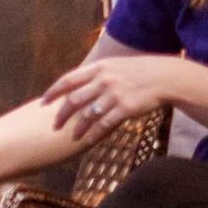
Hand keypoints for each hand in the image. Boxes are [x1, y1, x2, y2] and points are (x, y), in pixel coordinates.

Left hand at [42, 54, 173, 138]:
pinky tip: (88, 141)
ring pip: (87, 115)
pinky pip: (104, 125)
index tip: (42, 103)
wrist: (165, 77)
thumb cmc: (139, 72)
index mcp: (99, 68)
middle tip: (55, 125)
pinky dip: (94, 135)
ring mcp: (114, 94)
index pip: (68, 80)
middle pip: (74, 100)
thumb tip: (78, 85)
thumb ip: (97, 75)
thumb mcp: (115, 66)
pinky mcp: (125, 108)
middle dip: (61, 115)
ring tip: (72, 137)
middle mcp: (104, 80)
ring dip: (77, 128)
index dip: (53, 92)